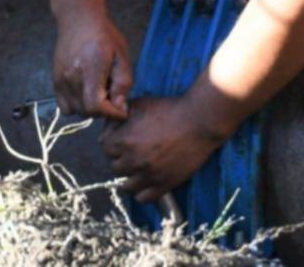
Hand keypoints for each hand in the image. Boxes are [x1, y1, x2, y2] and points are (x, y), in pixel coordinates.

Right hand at [52, 12, 131, 119]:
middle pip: (86, 112)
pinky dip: (76, 106)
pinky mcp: (55, 81)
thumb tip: (120, 107)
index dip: (111, 113)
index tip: (122, 108)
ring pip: (75, 111)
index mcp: (89, 69)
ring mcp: (60, 80)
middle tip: (112, 96)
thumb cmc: (105, 36)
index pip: (95, 106)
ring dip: (90, 109)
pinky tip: (86, 93)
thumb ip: (123, 83)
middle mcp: (71, 77)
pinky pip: (64, 106)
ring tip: (99, 93)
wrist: (78, 19)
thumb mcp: (122, 56)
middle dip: (103, 111)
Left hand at [101, 95, 224, 201]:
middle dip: (121, 158)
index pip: (104, 148)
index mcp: (124, 140)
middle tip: (132, 152)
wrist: (198, 121)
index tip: (121, 138)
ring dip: (129, 176)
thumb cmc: (169, 109)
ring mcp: (149, 175)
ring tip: (138, 168)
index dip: (112, 141)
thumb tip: (109, 123)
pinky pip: (144, 198)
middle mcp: (134, 160)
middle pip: (114, 167)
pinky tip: (147, 181)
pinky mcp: (164, 184)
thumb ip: (120, 115)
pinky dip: (142, 192)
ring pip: (126, 186)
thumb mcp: (140, 104)